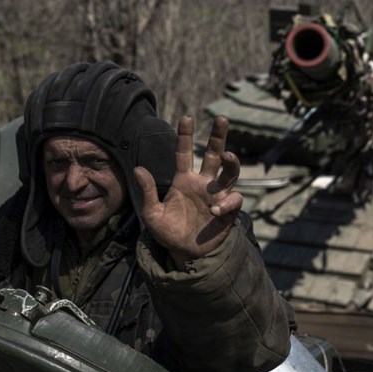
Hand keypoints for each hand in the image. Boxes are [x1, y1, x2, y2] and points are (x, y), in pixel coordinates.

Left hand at [134, 115, 242, 266]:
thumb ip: (148, 191)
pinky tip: (215, 210)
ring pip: (230, 173)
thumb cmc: (168, 233)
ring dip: (231, 163)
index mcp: (184, 180)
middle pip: (213, 155)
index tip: (187, 117)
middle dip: (218, 136)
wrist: (183, 254)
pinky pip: (233, 200)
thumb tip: (138, 168)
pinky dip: (227, 202)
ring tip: (228, 155)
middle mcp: (203, 184)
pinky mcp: (227, 212)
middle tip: (220, 119)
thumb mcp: (151, 213)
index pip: (185, 153)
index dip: (185, 136)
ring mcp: (217, 196)